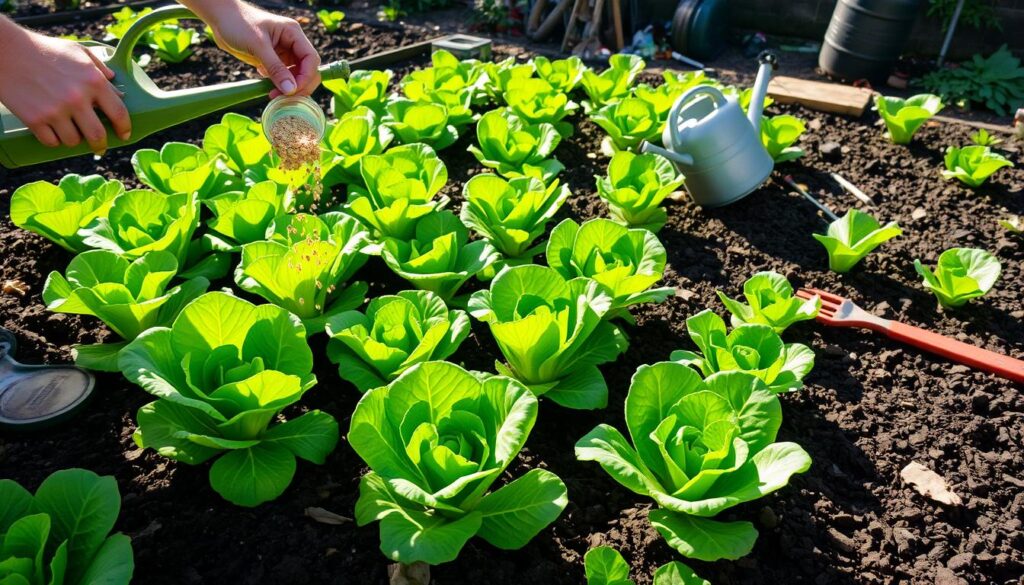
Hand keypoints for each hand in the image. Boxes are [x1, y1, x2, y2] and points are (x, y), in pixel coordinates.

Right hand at [0, 26, 130, 152]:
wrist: (6, 51)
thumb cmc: (44, 50)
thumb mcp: (77, 52)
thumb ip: (99, 68)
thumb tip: (116, 86)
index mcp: (93, 81)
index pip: (119, 113)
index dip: (124, 128)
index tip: (124, 134)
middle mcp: (77, 98)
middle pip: (98, 136)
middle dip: (101, 145)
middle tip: (100, 147)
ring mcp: (55, 110)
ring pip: (73, 141)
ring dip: (74, 139)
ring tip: (69, 131)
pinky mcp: (35, 119)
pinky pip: (52, 142)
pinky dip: (54, 140)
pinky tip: (53, 132)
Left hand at [196, 0, 320, 97]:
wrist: (220, 19)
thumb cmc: (238, 23)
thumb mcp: (257, 45)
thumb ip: (275, 68)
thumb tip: (290, 90)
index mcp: (293, 33)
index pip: (311, 59)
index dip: (306, 77)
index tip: (293, 91)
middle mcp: (292, 43)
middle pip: (307, 70)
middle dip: (299, 85)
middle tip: (285, 98)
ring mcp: (283, 52)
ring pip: (296, 76)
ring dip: (288, 88)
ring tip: (273, 95)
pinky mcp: (274, 60)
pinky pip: (283, 77)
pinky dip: (278, 85)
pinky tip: (267, 87)